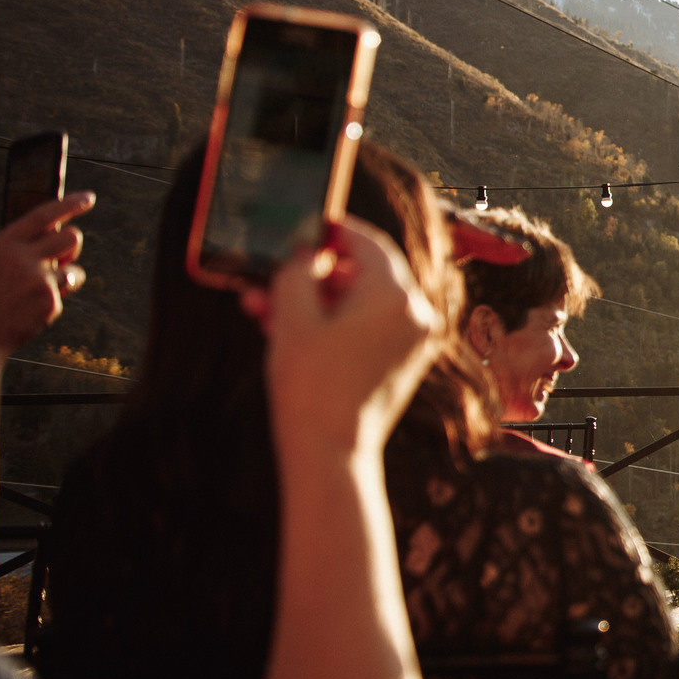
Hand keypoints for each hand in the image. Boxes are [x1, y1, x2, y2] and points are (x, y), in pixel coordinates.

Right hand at [0, 192, 94, 359]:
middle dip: (71, 245)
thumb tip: (54, 240)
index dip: (70, 204)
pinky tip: (26, 311)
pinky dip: (51, 301)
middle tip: (62, 255)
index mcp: (1, 245)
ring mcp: (38, 281)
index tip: (88, 198)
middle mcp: (22, 258)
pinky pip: (63, 295)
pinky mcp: (50, 302)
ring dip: (63, 277)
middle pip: (71, 237)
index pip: (43, 215)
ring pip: (73, 270)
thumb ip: (18, 249)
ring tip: (35, 291)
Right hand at [261, 219, 439, 462]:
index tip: (305, 225)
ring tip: (262, 306)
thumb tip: (307, 249)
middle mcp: (416, 314)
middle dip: (310, 274)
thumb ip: (298, 270)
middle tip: (271, 274)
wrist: (331, 453)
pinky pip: (365, 328)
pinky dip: (330, 324)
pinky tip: (283, 329)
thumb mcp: (293, 317)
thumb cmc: (311, 387)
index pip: (368, 242)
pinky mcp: (401, 362)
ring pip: (357, 303)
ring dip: (311, 301)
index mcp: (397, 296)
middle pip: (361, 273)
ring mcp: (412, 340)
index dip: (332, 230)